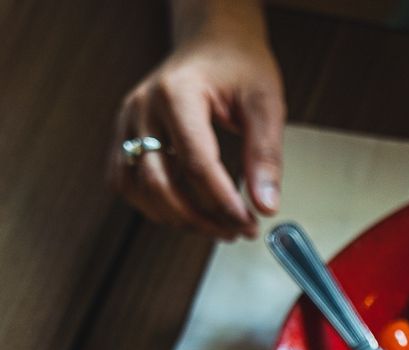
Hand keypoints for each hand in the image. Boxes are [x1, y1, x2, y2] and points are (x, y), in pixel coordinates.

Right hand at [108, 7, 283, 239]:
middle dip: (200, 219)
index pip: (196, 164)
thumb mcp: (265, 104)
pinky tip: (188, 211)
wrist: (214, 43)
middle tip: (236, 231)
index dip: (223, 202)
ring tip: (217, 226)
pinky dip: (156, 207)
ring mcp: (129, 122)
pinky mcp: (126, 136)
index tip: (248, 222)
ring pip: (138, 190)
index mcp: (177, 93)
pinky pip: (127, 182)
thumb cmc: (238, 66)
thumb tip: (265, 205)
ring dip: (178, 219)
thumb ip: (266, 155)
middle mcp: (144, 107)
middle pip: (160, 184)